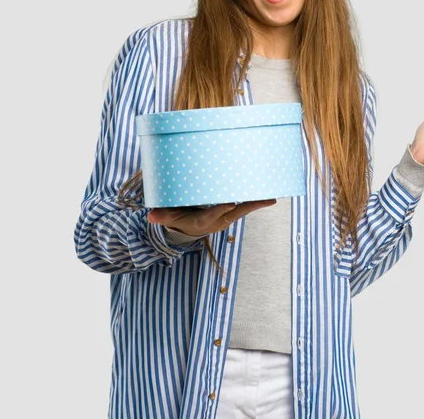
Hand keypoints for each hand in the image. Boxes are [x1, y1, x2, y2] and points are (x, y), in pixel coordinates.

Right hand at [147, 199, 276, 236]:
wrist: (190, 229)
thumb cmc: (179, 219)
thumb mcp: (170, 218)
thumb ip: (162, 216)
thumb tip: (150, 215)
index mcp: (204, 221)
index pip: (214, 214)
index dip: (222, 208)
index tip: (232, 202)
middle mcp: (219, 220)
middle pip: (238, 212)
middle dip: (251, 206)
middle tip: (266, 200)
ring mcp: (227, 217)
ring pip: (245, 209)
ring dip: (258, 203)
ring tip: (273, 196)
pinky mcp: (232, 213)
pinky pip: (246, 206)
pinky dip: (257, 201)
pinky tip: (271, 195)